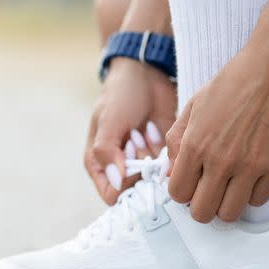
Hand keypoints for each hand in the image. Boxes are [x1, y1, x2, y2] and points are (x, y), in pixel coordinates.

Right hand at [85, 58, 175, 203]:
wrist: (145, 74)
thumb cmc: (119, 96)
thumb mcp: (108, 122)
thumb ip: (107, 152)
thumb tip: (116, 183)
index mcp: (100, 164)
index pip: (112, 194)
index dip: (125, 186)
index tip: (132, 163)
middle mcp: (121, 168)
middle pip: (136, 190)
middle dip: (141, 166)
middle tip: (138, 140)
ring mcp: (143, 162)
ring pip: (154, 180)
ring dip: (153, 156)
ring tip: (145, 130)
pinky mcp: (162, 154)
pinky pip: (169, 167)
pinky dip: (166, 151)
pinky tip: (155, 129)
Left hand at [165, 41, 268, 221]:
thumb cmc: (232, 83)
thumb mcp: (193, 106)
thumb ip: (176, 141)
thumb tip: (170, 173)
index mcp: (195, 144)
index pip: (177, 193)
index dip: (181, 191)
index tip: (190, 183)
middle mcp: (220, 160)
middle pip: (202, 212)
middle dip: (201, 204)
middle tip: (208, 190)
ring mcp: (250, 166)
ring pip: (230, 214)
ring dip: (226, 204)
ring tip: (229, 186)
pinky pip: (258, 201)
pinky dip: (252, 193)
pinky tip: (250, 176)